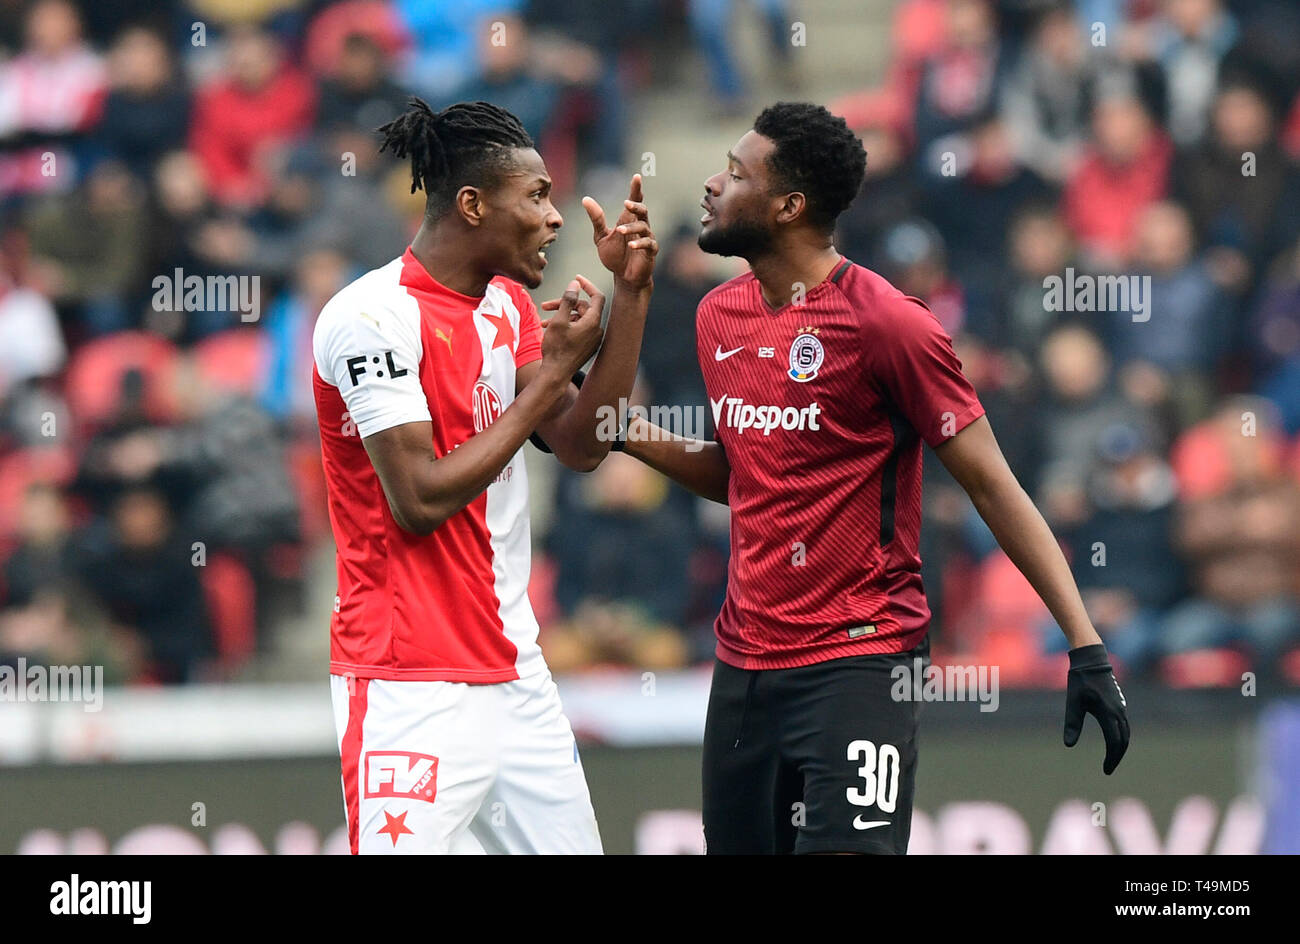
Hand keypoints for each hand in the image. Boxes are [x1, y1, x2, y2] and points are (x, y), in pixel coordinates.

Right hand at [539, 276, 604, 387]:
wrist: (555, 375)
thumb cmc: (556, 349)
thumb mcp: (559, 320)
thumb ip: (568, 300)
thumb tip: (575, 284)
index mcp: (593, 322)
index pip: (597, 296)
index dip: (587, 285)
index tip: (576, 279)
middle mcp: (597, 331)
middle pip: (583, 308)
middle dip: (565, 304)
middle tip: (546, 306)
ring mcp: (593, 340)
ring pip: (578, 319)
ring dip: (562, 316)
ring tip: (543, 321)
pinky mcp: (587, 347)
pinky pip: (579, 330)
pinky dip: (566, 326)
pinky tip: (550, 329)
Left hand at [583, 174, 657, 288]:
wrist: (623, 277)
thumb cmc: (614, 256)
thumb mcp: (601, 237)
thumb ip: (596, 219)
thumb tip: (586, 199)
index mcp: (629, 220)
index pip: (634, 202)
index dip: (636, 189)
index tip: (636, 177)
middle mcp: (640, 226)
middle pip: (643, 210)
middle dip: (636, 205)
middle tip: (626, 204)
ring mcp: (647, 238)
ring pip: (643, 227)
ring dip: (631, 228)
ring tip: (619, 231)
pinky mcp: (651, 252)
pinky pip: (649, 244)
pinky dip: (640, 243)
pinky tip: (631, 245)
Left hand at [1063, 644, 1129, 774]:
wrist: (1092, 660)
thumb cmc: (1080, 680)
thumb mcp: (1072, 703)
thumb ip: (1072, 724)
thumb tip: (1069, 745)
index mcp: (1109, 714)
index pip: (1114, 743)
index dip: (1111, 759)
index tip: (1105, 771)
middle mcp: (1119, 712)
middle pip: (1123, 741)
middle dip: (1117, 757)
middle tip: (1108, 769)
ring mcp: (1121, 707)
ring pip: (1126, 733)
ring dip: (1120, 748)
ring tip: (1110, 759)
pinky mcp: (1120, 704)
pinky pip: (1124, 726)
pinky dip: (1121, 737)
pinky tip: (1112, 743)